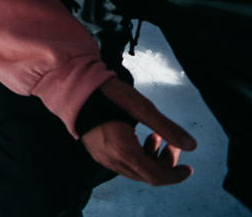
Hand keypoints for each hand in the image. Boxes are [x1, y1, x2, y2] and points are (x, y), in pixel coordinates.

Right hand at [80, 78, 195, 186]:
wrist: (73, 88)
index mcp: (123, 151)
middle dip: (165, 163)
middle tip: (172, 144)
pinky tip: (138, 137)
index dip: (176, 175)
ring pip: (135, 170)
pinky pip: (123, 163)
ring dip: (152, 158)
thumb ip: (167, 128)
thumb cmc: (107, 94)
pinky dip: (137, 155)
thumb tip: (191, 145)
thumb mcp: (141, 108)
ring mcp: (102, 157)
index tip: (188, 168)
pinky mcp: (97, 151)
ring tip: (155, 137)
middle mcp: (112, 159)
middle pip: (147, 175)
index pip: (156, 177)